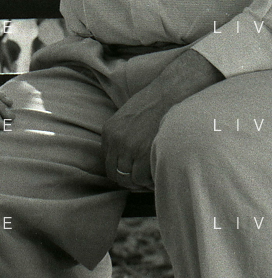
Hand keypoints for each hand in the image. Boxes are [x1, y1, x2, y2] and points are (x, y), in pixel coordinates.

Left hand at [101, 49, 222, 189]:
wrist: (169, 94)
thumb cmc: (154, 103)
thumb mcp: (127, 116)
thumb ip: (121, 135)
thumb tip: (127, 157)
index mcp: (108, 131)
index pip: (108, 162)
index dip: (121, 172)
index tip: (133, 174)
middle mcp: (115, 141)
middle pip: (115, 174)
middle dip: (129, 181)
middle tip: (142, 183)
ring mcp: (128, 147)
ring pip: (128, 179)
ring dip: (140, 183)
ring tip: (151, 181)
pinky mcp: (142, 152)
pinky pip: (141, 178)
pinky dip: (149, 182)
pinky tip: (157, 177)